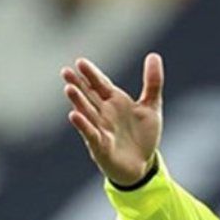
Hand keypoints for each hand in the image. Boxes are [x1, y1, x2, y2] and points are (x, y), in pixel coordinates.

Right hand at [61, 53, 163, 184]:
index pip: (100, 84)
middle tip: (66, 71)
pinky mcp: (101, 146)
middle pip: (89, 96)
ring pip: (87, 113)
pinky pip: (90, 134)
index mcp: (114, 101)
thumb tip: (153, 55)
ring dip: (78, 102)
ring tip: (69, 89)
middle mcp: (104, 113)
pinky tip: (74, 115)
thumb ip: (152, 82)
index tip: (80, 62)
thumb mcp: (152, 106)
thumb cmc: (143, 135)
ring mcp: (100, 129)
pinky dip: (83, 125)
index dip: (91, 74)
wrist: (143, 165)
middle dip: (78, 84)